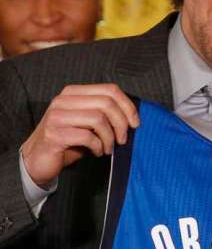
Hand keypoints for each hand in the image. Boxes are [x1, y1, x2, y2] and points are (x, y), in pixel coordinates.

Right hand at [21, 84, 138, 186]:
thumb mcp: (88, 124)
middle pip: (106, 103)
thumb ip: (104, 114)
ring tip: (108, 148)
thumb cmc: (68, 141)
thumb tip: (133, 118)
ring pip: (98, 119)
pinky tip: (96, 152)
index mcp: (73, 93)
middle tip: (122, 140)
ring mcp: (57, 116)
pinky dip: (98, 147)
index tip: (135, 124)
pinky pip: (87, 137)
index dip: (128, 106)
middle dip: (121, 124)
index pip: (110, 89)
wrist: (38, 159)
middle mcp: (63, 100)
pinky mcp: (54, 134)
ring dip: (109, 138)